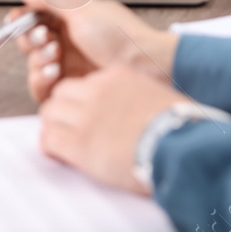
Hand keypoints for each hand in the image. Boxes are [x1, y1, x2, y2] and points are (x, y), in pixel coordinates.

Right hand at [13, 0, 176, 101]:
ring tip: (52, 55)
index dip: (23, 18)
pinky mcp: (69, 87)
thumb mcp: (83, 10)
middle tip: (43, 38)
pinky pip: (42, 87)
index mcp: (70, 17)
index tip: (17, 20)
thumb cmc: (122, 36)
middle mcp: (67, 40)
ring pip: (33, 63)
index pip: (35, 16)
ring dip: (37, 58)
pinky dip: (40, 79)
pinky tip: (53, 72)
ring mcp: (67, 65)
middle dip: (30, 38)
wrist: (144, 65)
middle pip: (30, 40)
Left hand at [39, 66, 187, 194]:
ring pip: (49, 112)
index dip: (83, 100)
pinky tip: (57, 154)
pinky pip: (49, 138)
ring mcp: (86, 117)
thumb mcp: (159, 97)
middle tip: (68, 126)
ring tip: (60, 140)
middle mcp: (97, 92)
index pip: (85, 82)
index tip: (87, 113)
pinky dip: (49, 146)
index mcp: (117, 77)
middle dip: (62, 109)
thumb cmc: (180, 126)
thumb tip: (138, 109)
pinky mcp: (79, 144)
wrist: (180, 147)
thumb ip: (138, 96)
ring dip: (53, 126)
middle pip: (61, 92)